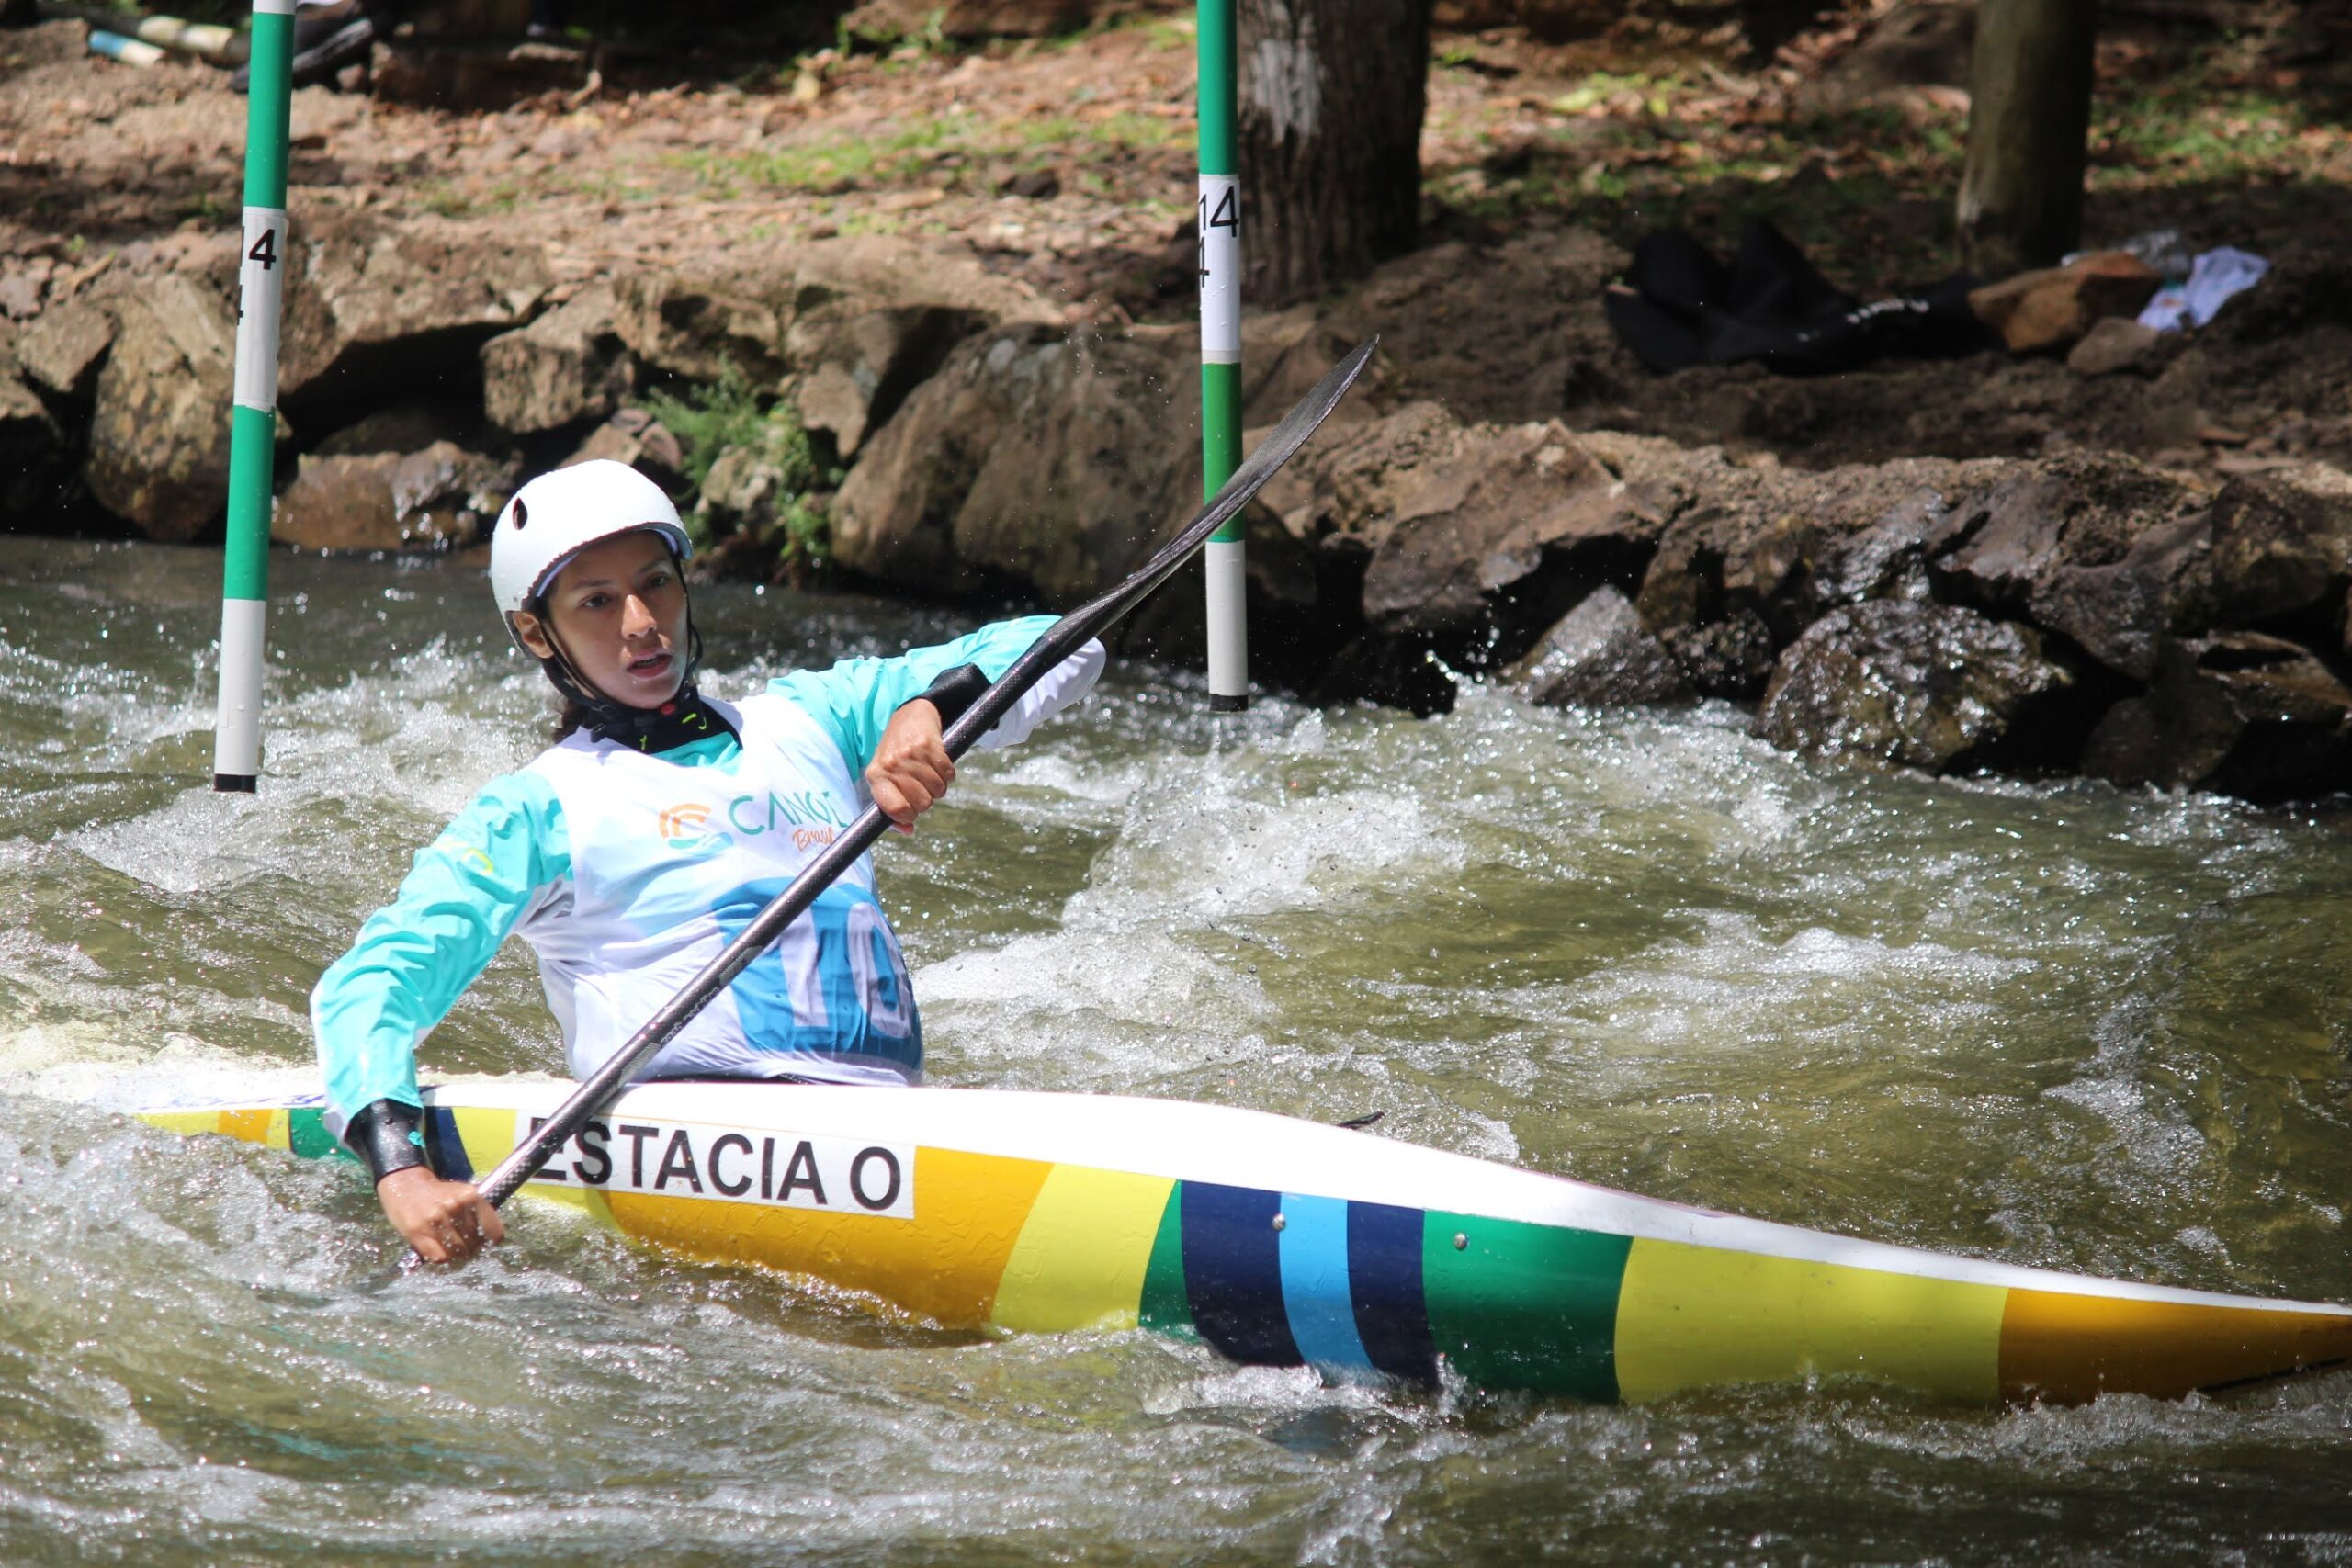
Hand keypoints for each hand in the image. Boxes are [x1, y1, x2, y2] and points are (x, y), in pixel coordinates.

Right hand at [377, 1165, 504, 1262]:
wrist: (405, 1185)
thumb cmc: (439, 1193)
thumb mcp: (464, 1194)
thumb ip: (477, 1213)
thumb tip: (490, 1239)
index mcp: (471, 1196)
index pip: (494, 1231)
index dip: (490, 1240)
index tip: (485, 1241)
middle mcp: (455, 1207)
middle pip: (475, 1243)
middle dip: (471, 1247)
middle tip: (464, 1244)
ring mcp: (436, 1220)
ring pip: (457, 1252)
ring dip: (456, 1253)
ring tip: (451, 1246)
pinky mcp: (417, 1232)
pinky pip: (439, 1257)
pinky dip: (441, 1257)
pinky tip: (439, 1249)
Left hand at [866, 699, 955, 833]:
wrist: (910, 716)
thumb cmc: (895, 755)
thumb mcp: (885, 779)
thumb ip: (892, 809)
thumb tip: (908, 830)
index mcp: (876, 776)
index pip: (895, 810)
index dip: (909, 815)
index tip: (911, 810)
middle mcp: (892, 765)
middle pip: (922, 804)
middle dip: (926, 800)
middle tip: (921, 787)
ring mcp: (911, 754)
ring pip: (938, 791)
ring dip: (938, 787)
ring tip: (929, 774)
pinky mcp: (930, 744)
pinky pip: (949, 774)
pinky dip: (948, 774)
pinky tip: (938, 764)